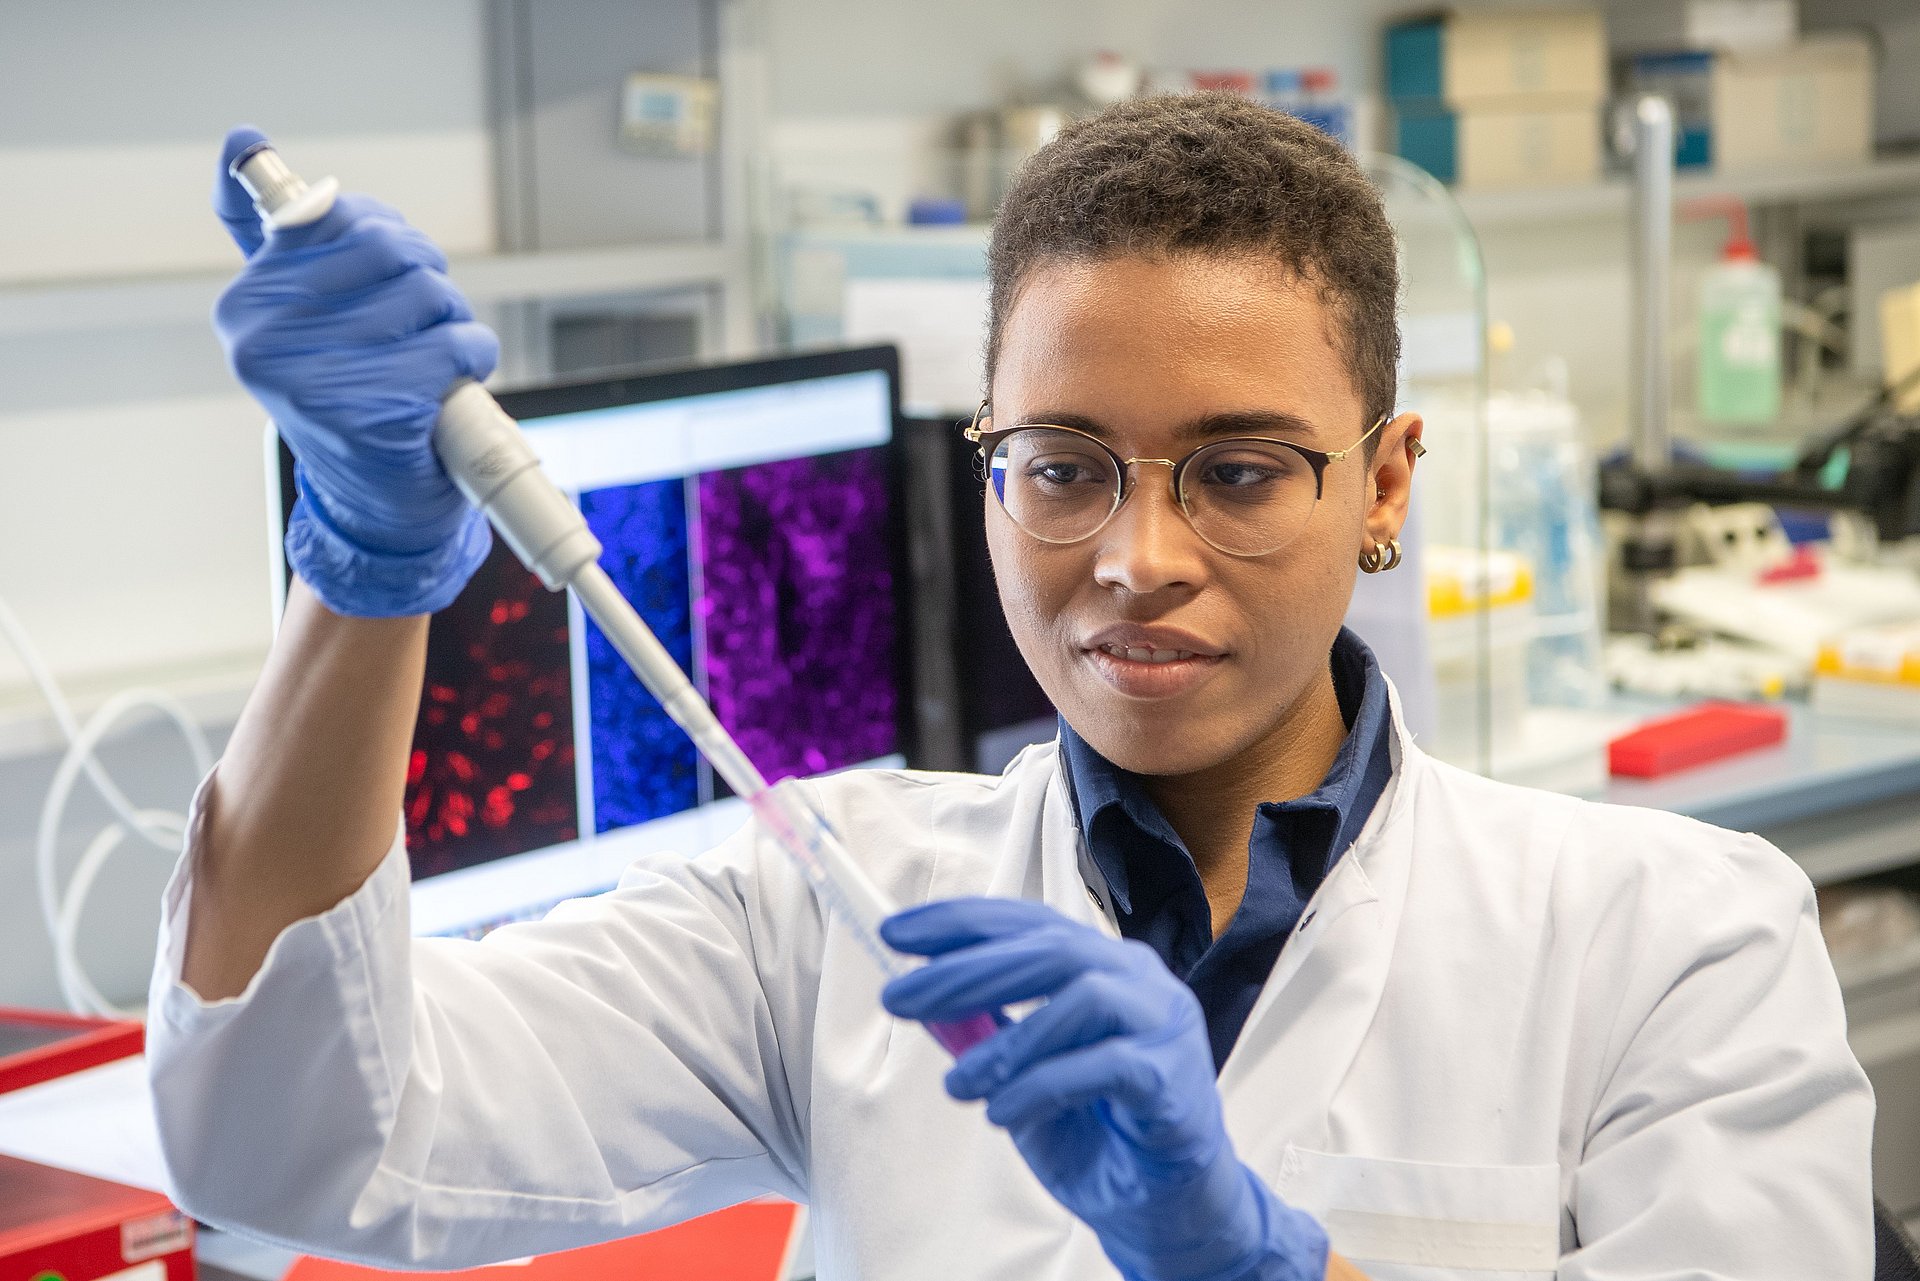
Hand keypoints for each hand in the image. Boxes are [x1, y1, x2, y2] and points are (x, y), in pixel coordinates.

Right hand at [212, 125, 495, 616]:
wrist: (375, 505)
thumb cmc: (348, 395)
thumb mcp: (300, 314)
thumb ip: (278, 236)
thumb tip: (242, 140)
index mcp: (245, 305)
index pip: (331, 215)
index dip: (383, 234)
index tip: (389, 267)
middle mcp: (266, 340)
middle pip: (388, 248)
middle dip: (425, 274)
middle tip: (425, 315)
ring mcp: (317, 378)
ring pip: (429, 294)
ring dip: (454, 320)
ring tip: (435, 356)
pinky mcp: (375, 411)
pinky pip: (455, 345)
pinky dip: (475, 355)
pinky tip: (457, 380)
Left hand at [881, 899, 1327, 1280]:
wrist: (1163, 1200)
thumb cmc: (1095, 1126)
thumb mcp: (1021, 1072)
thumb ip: (985, 1030)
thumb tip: (921, 995)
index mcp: (1101, 962)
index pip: (1027, 923)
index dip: (961, 923)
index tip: (896, 933)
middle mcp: (1137, 977)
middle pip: (1049, 949)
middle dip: (965, 971)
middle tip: (898, 997)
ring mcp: (1163, 1020)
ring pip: (1083, 998)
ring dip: (1008, 1042)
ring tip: (956, 1084)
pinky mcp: (1175, 1076)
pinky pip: (1106, 1065)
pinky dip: (1043, 1086)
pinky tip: (1003, 1113)